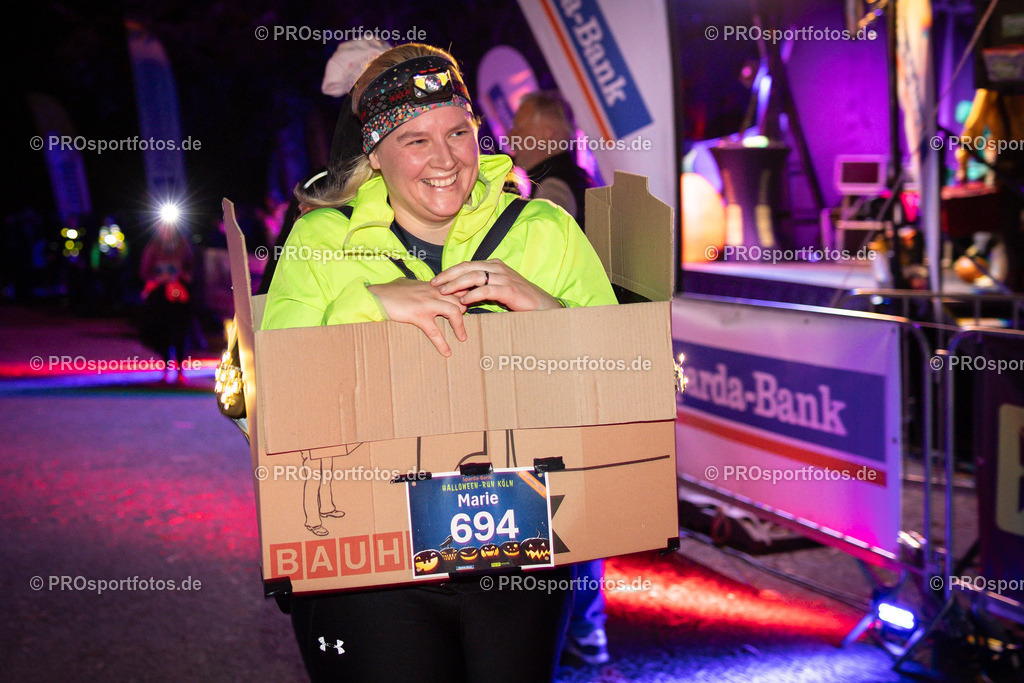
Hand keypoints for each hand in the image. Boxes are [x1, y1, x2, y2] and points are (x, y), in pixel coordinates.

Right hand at [367, 278, 467, 355]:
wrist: (377, 296)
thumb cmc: (390, 290)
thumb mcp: (407, 283)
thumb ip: (416, 284)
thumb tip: (413, 283)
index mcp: (433, 285)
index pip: (457, 287)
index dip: (466, 297)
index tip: (469, 306)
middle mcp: (433, 292)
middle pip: (460, 299)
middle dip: (466, 311)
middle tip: (464, 322)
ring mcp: (427, 303)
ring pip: (454, 312)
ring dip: (460, 326)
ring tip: (462, 338)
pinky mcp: (419, 315)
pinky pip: (435, 331)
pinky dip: (442, 344)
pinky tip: (447, 352)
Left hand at [431, 259, 561, 311]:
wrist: (542, 305)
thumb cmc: (519, 299)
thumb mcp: (497, 290)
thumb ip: (481, 288)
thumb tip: (460, 294)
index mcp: (493, 265)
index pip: (467, 265)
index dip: (450, 272)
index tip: (436, 280)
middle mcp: (497, 268)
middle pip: (467, 268)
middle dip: (448, 275)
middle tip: (433, 283)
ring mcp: (504, 277)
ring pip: (474, 277)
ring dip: (457, 284)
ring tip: (444, 291)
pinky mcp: (509, 290)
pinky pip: (487, 290)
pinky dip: (473, 294)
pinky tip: (464, 301)